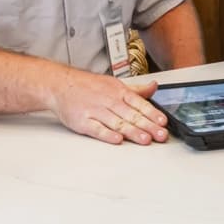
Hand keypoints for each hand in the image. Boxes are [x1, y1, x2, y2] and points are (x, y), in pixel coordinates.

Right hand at [48, 73, 170, 145]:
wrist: (60, 84)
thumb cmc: (88, 86)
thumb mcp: (114, 83)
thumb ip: (136, 89)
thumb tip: (154, 87)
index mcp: (118, 91)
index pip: (139, 103)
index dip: (152, 113)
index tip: (163, 122)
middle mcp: (108, 101)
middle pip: (131, 115)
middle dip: (148, 126)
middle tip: (160, 135)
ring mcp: (95, 111)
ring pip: (117, 123)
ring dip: (132, 131)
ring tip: (145, 139)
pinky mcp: (83, 121)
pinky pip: (97, 129)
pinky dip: (107, 134)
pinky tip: (117, 140)